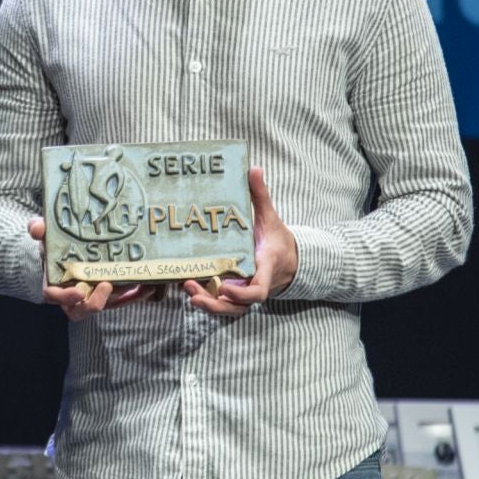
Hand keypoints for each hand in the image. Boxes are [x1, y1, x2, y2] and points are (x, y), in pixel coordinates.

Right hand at [31, 217, 148, 320]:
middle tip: (107, 285)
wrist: (67, 251)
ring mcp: (92, 296)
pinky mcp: (110, 295)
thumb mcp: (46, 236)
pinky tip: (148, 285)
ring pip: (107, 304)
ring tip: (139, 284)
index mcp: (54, 284)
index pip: (54, 297)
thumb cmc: (55, 247)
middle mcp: (73, 296)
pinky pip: (122, 300)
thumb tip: (36, 227)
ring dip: (123, 297)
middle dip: (95, 302)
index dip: (65, 297)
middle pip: (81, 309)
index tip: (78, 290)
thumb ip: (39, 230)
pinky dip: (135, 295)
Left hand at [184, 168, 296, 315]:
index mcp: (265, 268)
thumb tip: (253, 168)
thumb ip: (261, 195)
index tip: (225, 288)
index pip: (257, 290)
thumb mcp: (270, 217)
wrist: (289, 260)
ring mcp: (245, 292)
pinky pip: (223, 304)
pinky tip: (190, 287)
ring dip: (209, 305)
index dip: (241, 295)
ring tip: (189, 291)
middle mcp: (255, 285)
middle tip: (194, 295)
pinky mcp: (237, 294)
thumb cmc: (276, 239)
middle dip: (216, 306)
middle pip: (238, 307)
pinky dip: (208, 299)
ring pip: (229, 309)